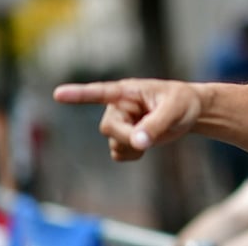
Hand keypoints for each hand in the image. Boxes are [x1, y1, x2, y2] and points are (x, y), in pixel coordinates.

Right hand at [53, 78, 203, 160]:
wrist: (189, 112)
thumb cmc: (182, 102)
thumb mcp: (173, 110)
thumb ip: (156, 125)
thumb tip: (138, 142)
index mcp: (127, 92)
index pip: (99, 92)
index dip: (79, 94)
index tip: (58, 94)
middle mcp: (118, 107)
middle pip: (109, 128)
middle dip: (128, 137)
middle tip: (149, 137)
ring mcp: (119, 123)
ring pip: (114, 144)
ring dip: (133, 146)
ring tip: (154, 133)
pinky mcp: (124, 138)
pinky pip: (119, 155)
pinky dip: (134, 154)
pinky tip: (147, 143)